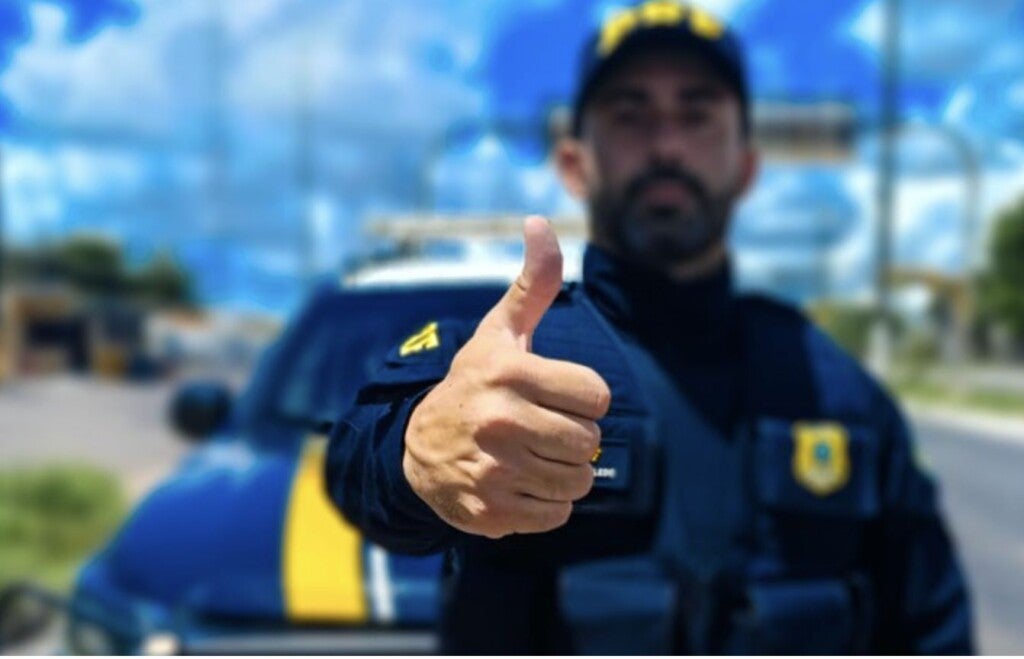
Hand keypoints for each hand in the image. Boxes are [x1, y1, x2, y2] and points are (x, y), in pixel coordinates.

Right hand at [403, 216, 611, 538]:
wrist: (414, 446)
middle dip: (574, 437)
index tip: (553, 395)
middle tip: (541, 429)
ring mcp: (493, 471)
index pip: (598, 396)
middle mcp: (500, 422)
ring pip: (578, 481)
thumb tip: (541, 221)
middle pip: (590, 442)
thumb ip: (533, 282)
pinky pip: (556, 515)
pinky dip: (546, 503)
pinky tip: (519, 483)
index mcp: (511, 373)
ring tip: (531, 455)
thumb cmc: (472, 383)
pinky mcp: (489, 513)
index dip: (582, 397)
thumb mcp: (500, 331)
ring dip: (563, 472)